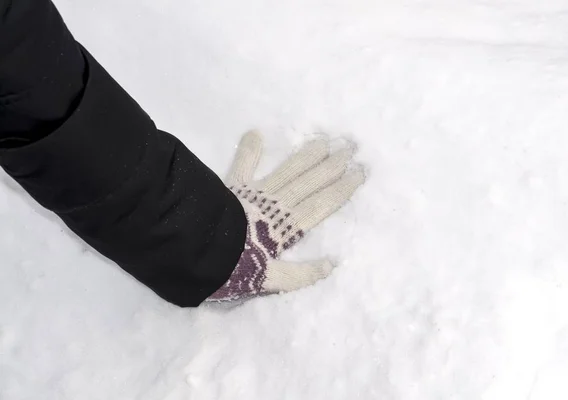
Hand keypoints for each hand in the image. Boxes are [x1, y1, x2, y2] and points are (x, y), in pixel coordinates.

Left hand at [208, 131, 364, 300]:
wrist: (194, 251)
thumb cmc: (231, 269)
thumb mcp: (268, 281)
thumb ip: (299, 274)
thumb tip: (331, 264)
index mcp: (285, 229)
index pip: (320, 205)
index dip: (341, 190)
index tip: (360, 173)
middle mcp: (274, 206)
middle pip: (309, 183)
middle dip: (332, 166)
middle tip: (351, 147)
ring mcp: (254, 195)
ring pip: (287, 171)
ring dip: (307, 156)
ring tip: (324, 140)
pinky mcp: (232, 189)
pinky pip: (242, 166)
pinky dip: (249, 151)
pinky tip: (255, 133)